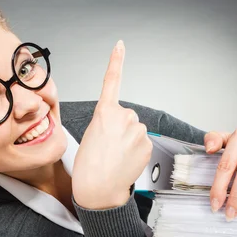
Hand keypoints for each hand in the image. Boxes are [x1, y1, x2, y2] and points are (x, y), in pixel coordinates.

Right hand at [72, 41, 152, 208]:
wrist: (99, 190)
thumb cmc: (88, 166)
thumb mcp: (89, 135)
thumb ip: (104, 122)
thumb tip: (117, 125)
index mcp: (104, 112)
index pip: (112, 81)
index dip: (116, 61)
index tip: (120, 46)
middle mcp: (124, 117)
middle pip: (126, 115)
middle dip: (119, 127)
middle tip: (108, 146)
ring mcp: (138, 131)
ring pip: (135, 129)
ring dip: (127, 140)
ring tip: (115, 155)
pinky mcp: (148, 144)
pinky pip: (142, 142)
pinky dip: (135, 150)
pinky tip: (125, 160)